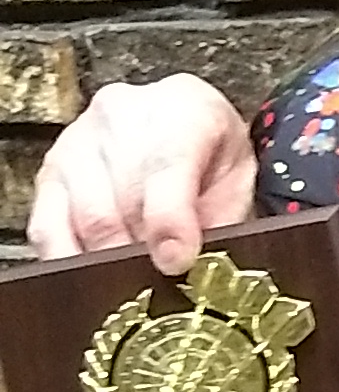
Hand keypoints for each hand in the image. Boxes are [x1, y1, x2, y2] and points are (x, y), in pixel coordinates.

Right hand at [29, 74, 254, 269]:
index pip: (167, 165)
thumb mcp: (238, 181)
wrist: (181, 123)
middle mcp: (121, 116)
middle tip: (157, 280)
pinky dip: (70, 258)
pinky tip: (93, 272)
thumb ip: (222, 219)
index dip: (169, 221)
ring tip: (132, 277)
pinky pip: (47, 227)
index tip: (174, 261)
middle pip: (122, 199)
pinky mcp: (49, 172)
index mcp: (184, 111)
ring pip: (85, 217)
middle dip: (140, 252)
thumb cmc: (210, 157)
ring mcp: (78, 142)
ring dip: (109, 257)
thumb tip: (191, 264)